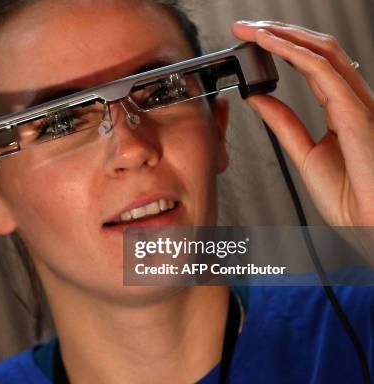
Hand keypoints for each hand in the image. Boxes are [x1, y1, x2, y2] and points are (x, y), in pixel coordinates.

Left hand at [231, 20, 373, 226]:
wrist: (368, 224)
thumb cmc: (350, 196)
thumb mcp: (304, 153)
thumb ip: (284, 123)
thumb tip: (259, 98)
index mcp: (345, 109)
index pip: (313, 64)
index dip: (283, 47)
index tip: (251, 40)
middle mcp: (355, 99)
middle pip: (319, 49)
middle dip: (281, 32)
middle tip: (246, 26)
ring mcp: (358, 103)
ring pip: (322, 51)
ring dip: (283, 35)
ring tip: (252, 29)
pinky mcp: (354, 111)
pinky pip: (321, 72)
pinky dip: (292, 53)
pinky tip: (269, 46)